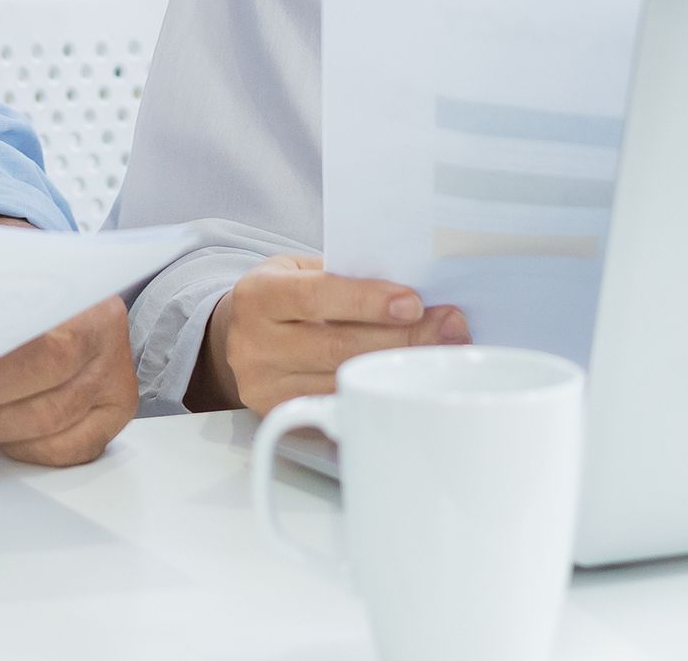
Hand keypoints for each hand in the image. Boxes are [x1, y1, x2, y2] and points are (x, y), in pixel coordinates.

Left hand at [0, 294, 138, 466]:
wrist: (74, 288)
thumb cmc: (31, 282)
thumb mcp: (7, 264)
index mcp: (90, 302)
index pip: (41, 353)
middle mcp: (109, 346)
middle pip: (46, 400)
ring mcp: (114, 385)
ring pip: (49, 429)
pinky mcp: (110, 416)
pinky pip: (63, 450)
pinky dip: (20, 446)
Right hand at [195, 255, 467, 415]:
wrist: (236, 334)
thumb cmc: (285, 296)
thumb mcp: (300, 271)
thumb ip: (343, 277)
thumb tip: (415, 292)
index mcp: (258, 295)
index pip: (316, 296)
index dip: (367, 300)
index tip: (414, 302)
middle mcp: (253, 344)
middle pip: (339, 346)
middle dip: (403, 336)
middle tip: (451, 327)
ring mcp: (264, 387)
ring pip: (344, 381)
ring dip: (399, 366)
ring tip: (442, 351)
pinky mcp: (280, 416)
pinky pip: (337, 406)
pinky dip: (377, 391)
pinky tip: (407, 378)